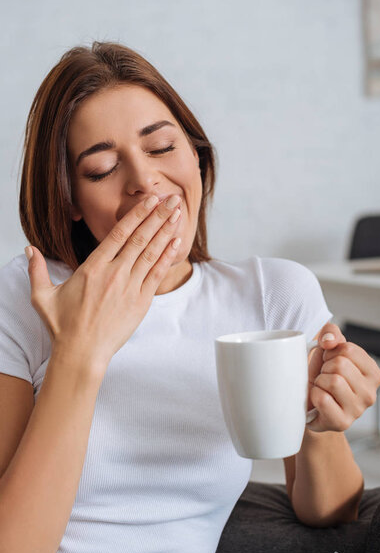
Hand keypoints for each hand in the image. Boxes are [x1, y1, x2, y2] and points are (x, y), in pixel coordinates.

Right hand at [25, 194, 181, 368]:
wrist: (82, 353)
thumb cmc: (63, 326)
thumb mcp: (42, 296)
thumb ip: (36, 270)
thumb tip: (28, 249)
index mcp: (93, 267)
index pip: (118, 233)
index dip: (136, 214)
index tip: (149, 200)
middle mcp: (114, 273)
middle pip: (140, 238)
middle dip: (158, 216)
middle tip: (172, 199)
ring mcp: (130, 287)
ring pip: (151, 253)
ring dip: (166, 231)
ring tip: (177, 213)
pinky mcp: (141, 302)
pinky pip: (157, 274)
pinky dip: (167, 257)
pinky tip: (176, 242)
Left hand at [306, 323, 379, 431]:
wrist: (310, 404)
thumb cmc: (322, 376)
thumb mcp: (327, 349)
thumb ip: (330, 333)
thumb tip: (329, 340)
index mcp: (373, 373)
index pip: (348, 349)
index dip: (331, 352)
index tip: (330, 362)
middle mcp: (370, 393)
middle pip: (340, 365)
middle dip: (325, 368)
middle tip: (324, 377)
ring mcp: (358, 410)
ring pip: (332, 381)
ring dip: (319, 381)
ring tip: (322, 388)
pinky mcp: (342, 422)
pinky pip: (322, 399)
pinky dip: (314, 395)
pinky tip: (318, 400)